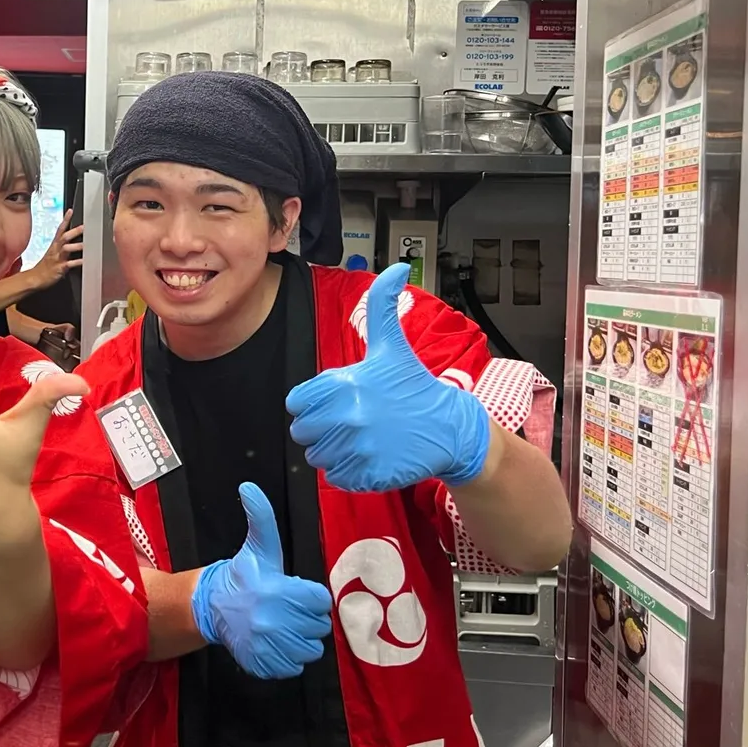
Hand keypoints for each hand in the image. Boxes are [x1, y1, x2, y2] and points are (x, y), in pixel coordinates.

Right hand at [29, 210, 83, 287]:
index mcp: (54, 245)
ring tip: (88, 244)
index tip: (71, 211)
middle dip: (74, 231)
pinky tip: (85, 261)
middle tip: (85, 227)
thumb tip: (71, 239)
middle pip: (64, 237)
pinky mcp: (59, 268)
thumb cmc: (45, 266)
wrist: (35, 279)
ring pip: (66, 249)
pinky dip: (78, 262)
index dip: (65, 219)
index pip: (60, 229)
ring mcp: (57, 259)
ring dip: (77, 246)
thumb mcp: (52, 253)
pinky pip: (69, 264)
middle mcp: (56, 250)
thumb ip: (62, 246)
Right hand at [190, 483, 331, 678]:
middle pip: (318, 627)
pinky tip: (275, 643)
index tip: (294, 593)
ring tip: (283, 626)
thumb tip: (249, 487)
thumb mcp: (259, 545)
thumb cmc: (244, 576)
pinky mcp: (263, 664)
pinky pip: (294, 667)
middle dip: (306, 618)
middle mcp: (275, 620)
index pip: (321, 601)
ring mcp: (269, 645)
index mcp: (279, 591)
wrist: (212, 606)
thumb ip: (261, 517)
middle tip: (287, 610)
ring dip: (300, 640)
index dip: (310, 597)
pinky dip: (287, 658)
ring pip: (310, 650)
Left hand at [286, 263, 491, 491]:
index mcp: (345, 384)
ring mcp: (358, 448)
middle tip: (350, 423)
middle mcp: (348, 416)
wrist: (450, 429)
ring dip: (333, 452)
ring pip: (317, 457)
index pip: (297, 402)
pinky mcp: (367, 475)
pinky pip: (336, 478)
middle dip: (321, 429)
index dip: (312, 404)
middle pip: (303, 432)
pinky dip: (348, 473)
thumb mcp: (393, 346)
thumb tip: (397, 268)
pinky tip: (369, 458)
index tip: (335, 403)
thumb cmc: (414, 386)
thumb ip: (383, 307)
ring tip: (361, 440)